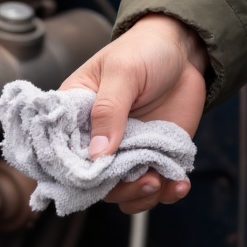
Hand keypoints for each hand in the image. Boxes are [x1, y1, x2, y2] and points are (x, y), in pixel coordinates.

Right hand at [60, 14, 208, 213]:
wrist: (183, 52)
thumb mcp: (123, 71)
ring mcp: (127, 151)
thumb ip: (109, 109)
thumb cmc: (144, 51)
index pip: (63, 153)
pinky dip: (168, 191)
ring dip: (142, 196)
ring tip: (162, 182)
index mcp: (76, 116)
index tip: (95, 179)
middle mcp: (97, 139)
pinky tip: (180, 184)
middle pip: (96, 181)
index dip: (76, 173)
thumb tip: (98, 154)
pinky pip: (155, 186)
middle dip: (119, 189)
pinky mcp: (154, 155)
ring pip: (124, 191)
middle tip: (145, 180)